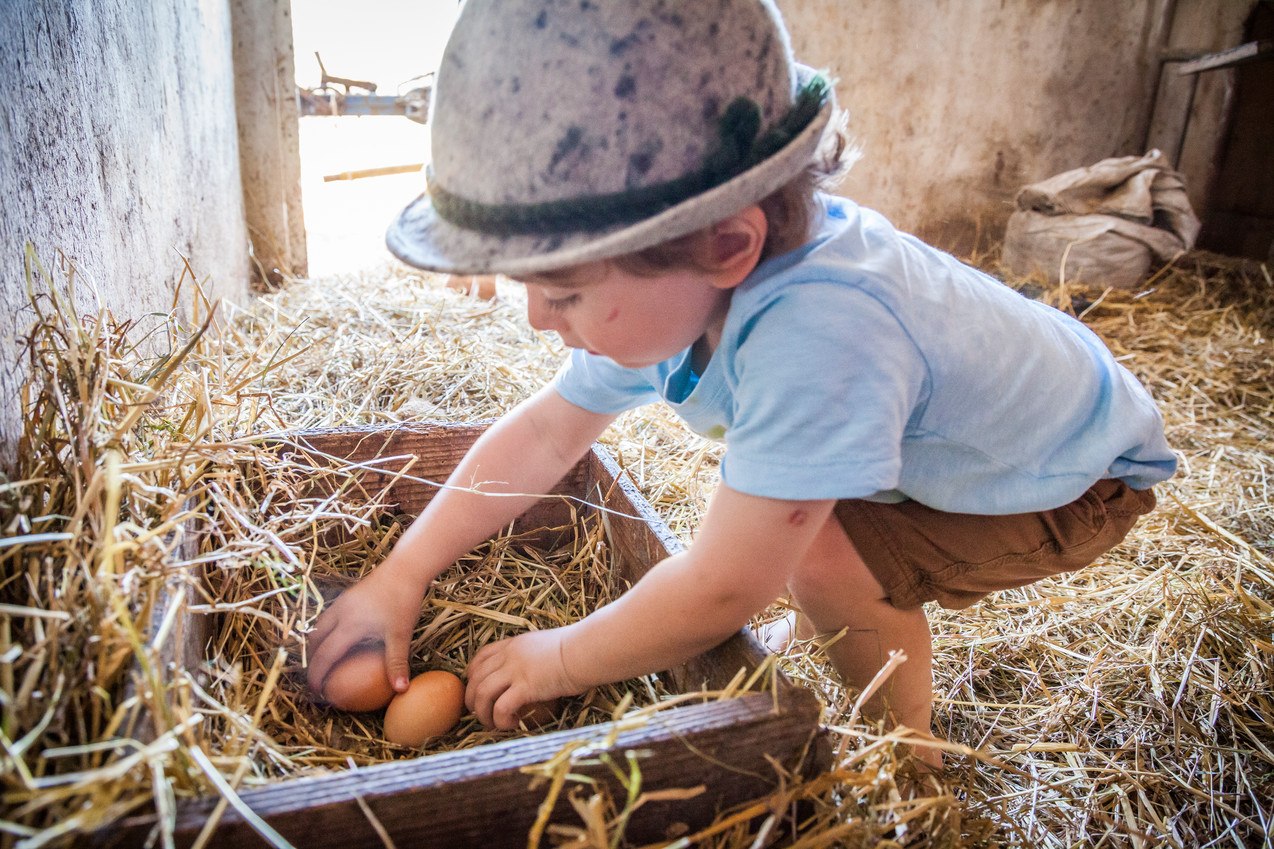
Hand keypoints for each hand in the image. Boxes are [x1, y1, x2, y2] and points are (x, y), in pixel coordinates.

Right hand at [306, 563, 424, 695]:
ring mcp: (342, 602)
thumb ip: (397, 662)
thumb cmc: (403, 600)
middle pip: (315, 641)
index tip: (317, 692)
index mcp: (347, 625)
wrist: (406, 567)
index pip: (324, 656)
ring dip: (317, 645)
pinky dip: (327, 632)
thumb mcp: (401, 634)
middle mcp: (339, 613)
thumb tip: (401, 690)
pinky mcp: (348, 595)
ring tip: (323, 660)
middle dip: (312, 661)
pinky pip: (329, 618)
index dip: (317, 675)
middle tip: (316, 678)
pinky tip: (341, 638)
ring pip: (320, 627)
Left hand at [465, 628, 580, 728]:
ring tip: (495, 725)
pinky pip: (501, 707)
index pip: (480, 658)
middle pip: (476, 679)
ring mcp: (515, 670)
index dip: (473, 676)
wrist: (586, 650)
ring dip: (483, 714)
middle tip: (482, 714)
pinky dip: (501, 720)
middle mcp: (509, 656)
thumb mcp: (545, 646)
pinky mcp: (526, 687)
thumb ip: (531, 656)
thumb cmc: (576, 649)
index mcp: (513, 644)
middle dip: (473, 700)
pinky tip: (514, 724)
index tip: (477, 690)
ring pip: (482, 694)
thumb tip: (532, 672)